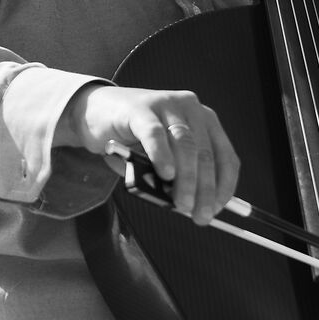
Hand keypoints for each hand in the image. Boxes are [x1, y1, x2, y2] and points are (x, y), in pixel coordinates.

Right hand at [54, 83, 238, 223]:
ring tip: (182, 203)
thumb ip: (172, 178)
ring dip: (187, 178)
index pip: (224, 155)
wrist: (94, 113)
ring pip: (185, 144)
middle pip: (205, 152)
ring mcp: (166, 104)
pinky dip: (162, 156)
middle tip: (199, 216)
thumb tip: (186, 205)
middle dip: (205, 188)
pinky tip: (165, 174)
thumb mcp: (159, 160)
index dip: (224, 185)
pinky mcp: (140, 109)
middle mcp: (190, 108)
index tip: (216, 210)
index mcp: (204, 120)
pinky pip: (155, 134)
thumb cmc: (131, 140)